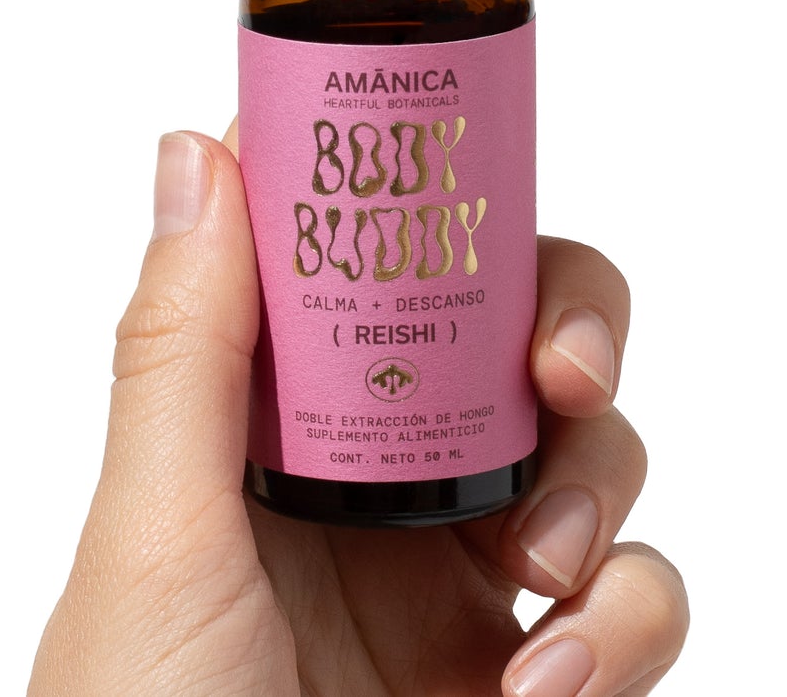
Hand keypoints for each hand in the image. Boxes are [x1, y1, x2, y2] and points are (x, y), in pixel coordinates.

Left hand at [30, 130, 686, 696]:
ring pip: (591, 450)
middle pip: (507, 328)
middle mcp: (372, 482)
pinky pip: (636, 597)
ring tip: (546, 582)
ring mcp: (460, 581)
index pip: (364, 258)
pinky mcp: (539, 677)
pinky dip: (626, 626)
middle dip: (560, 320)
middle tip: (561, 367)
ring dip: (599, 486)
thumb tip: (198, 145)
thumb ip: (184, 348)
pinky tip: (551, 694)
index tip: (474, 165)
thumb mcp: (150, 542)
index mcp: (266, 423)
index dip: (428, 193)